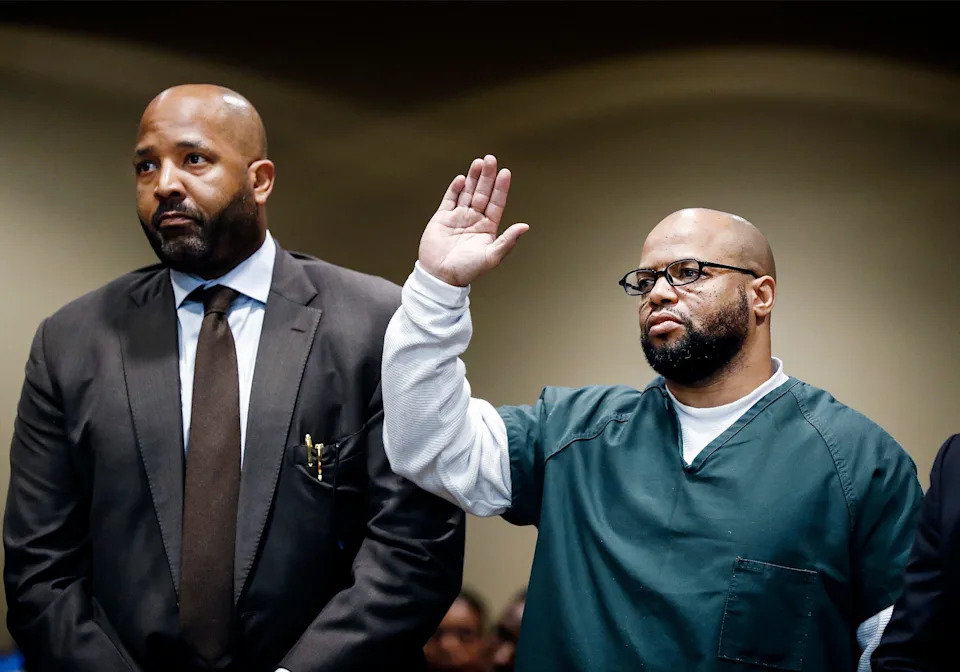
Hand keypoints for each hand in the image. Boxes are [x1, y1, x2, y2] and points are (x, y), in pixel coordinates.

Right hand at [419, 154, 528, 286]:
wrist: (440, 276)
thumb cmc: (467, 270)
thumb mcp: (492, 256)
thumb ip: (508, 240)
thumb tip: (525, 226)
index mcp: (488, 228)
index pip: (496, 203)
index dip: (501, 188)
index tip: (505, 173)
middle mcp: (474, 219)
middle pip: (482, 193)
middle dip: (487, 176)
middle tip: (491, 159)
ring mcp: (458, 217)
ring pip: (467, 192)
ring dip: (473, 177)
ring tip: (479, 162)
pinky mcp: (442, 218)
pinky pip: (449, 199)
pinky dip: (455, 189)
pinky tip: (461, 178)